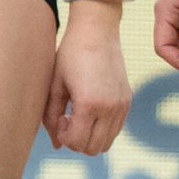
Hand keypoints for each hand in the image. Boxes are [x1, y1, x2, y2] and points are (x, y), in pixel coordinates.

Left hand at [45, 1, 129, 154]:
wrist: (97, 29)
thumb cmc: (71, 54)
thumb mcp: (55, 85)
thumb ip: (51, 117)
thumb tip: (56, 145)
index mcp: (89, 103)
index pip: (77, 143)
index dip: (64, 137)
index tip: (60, 118)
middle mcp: (110, 107)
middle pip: (93, 148)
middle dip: (76, 141)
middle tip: (67, 118)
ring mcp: (121, 105)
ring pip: (106, 143)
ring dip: (90, 137)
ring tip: (79, 115)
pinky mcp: (127, 100)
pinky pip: (115, 129)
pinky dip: (102, 129)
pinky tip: (90, 110)